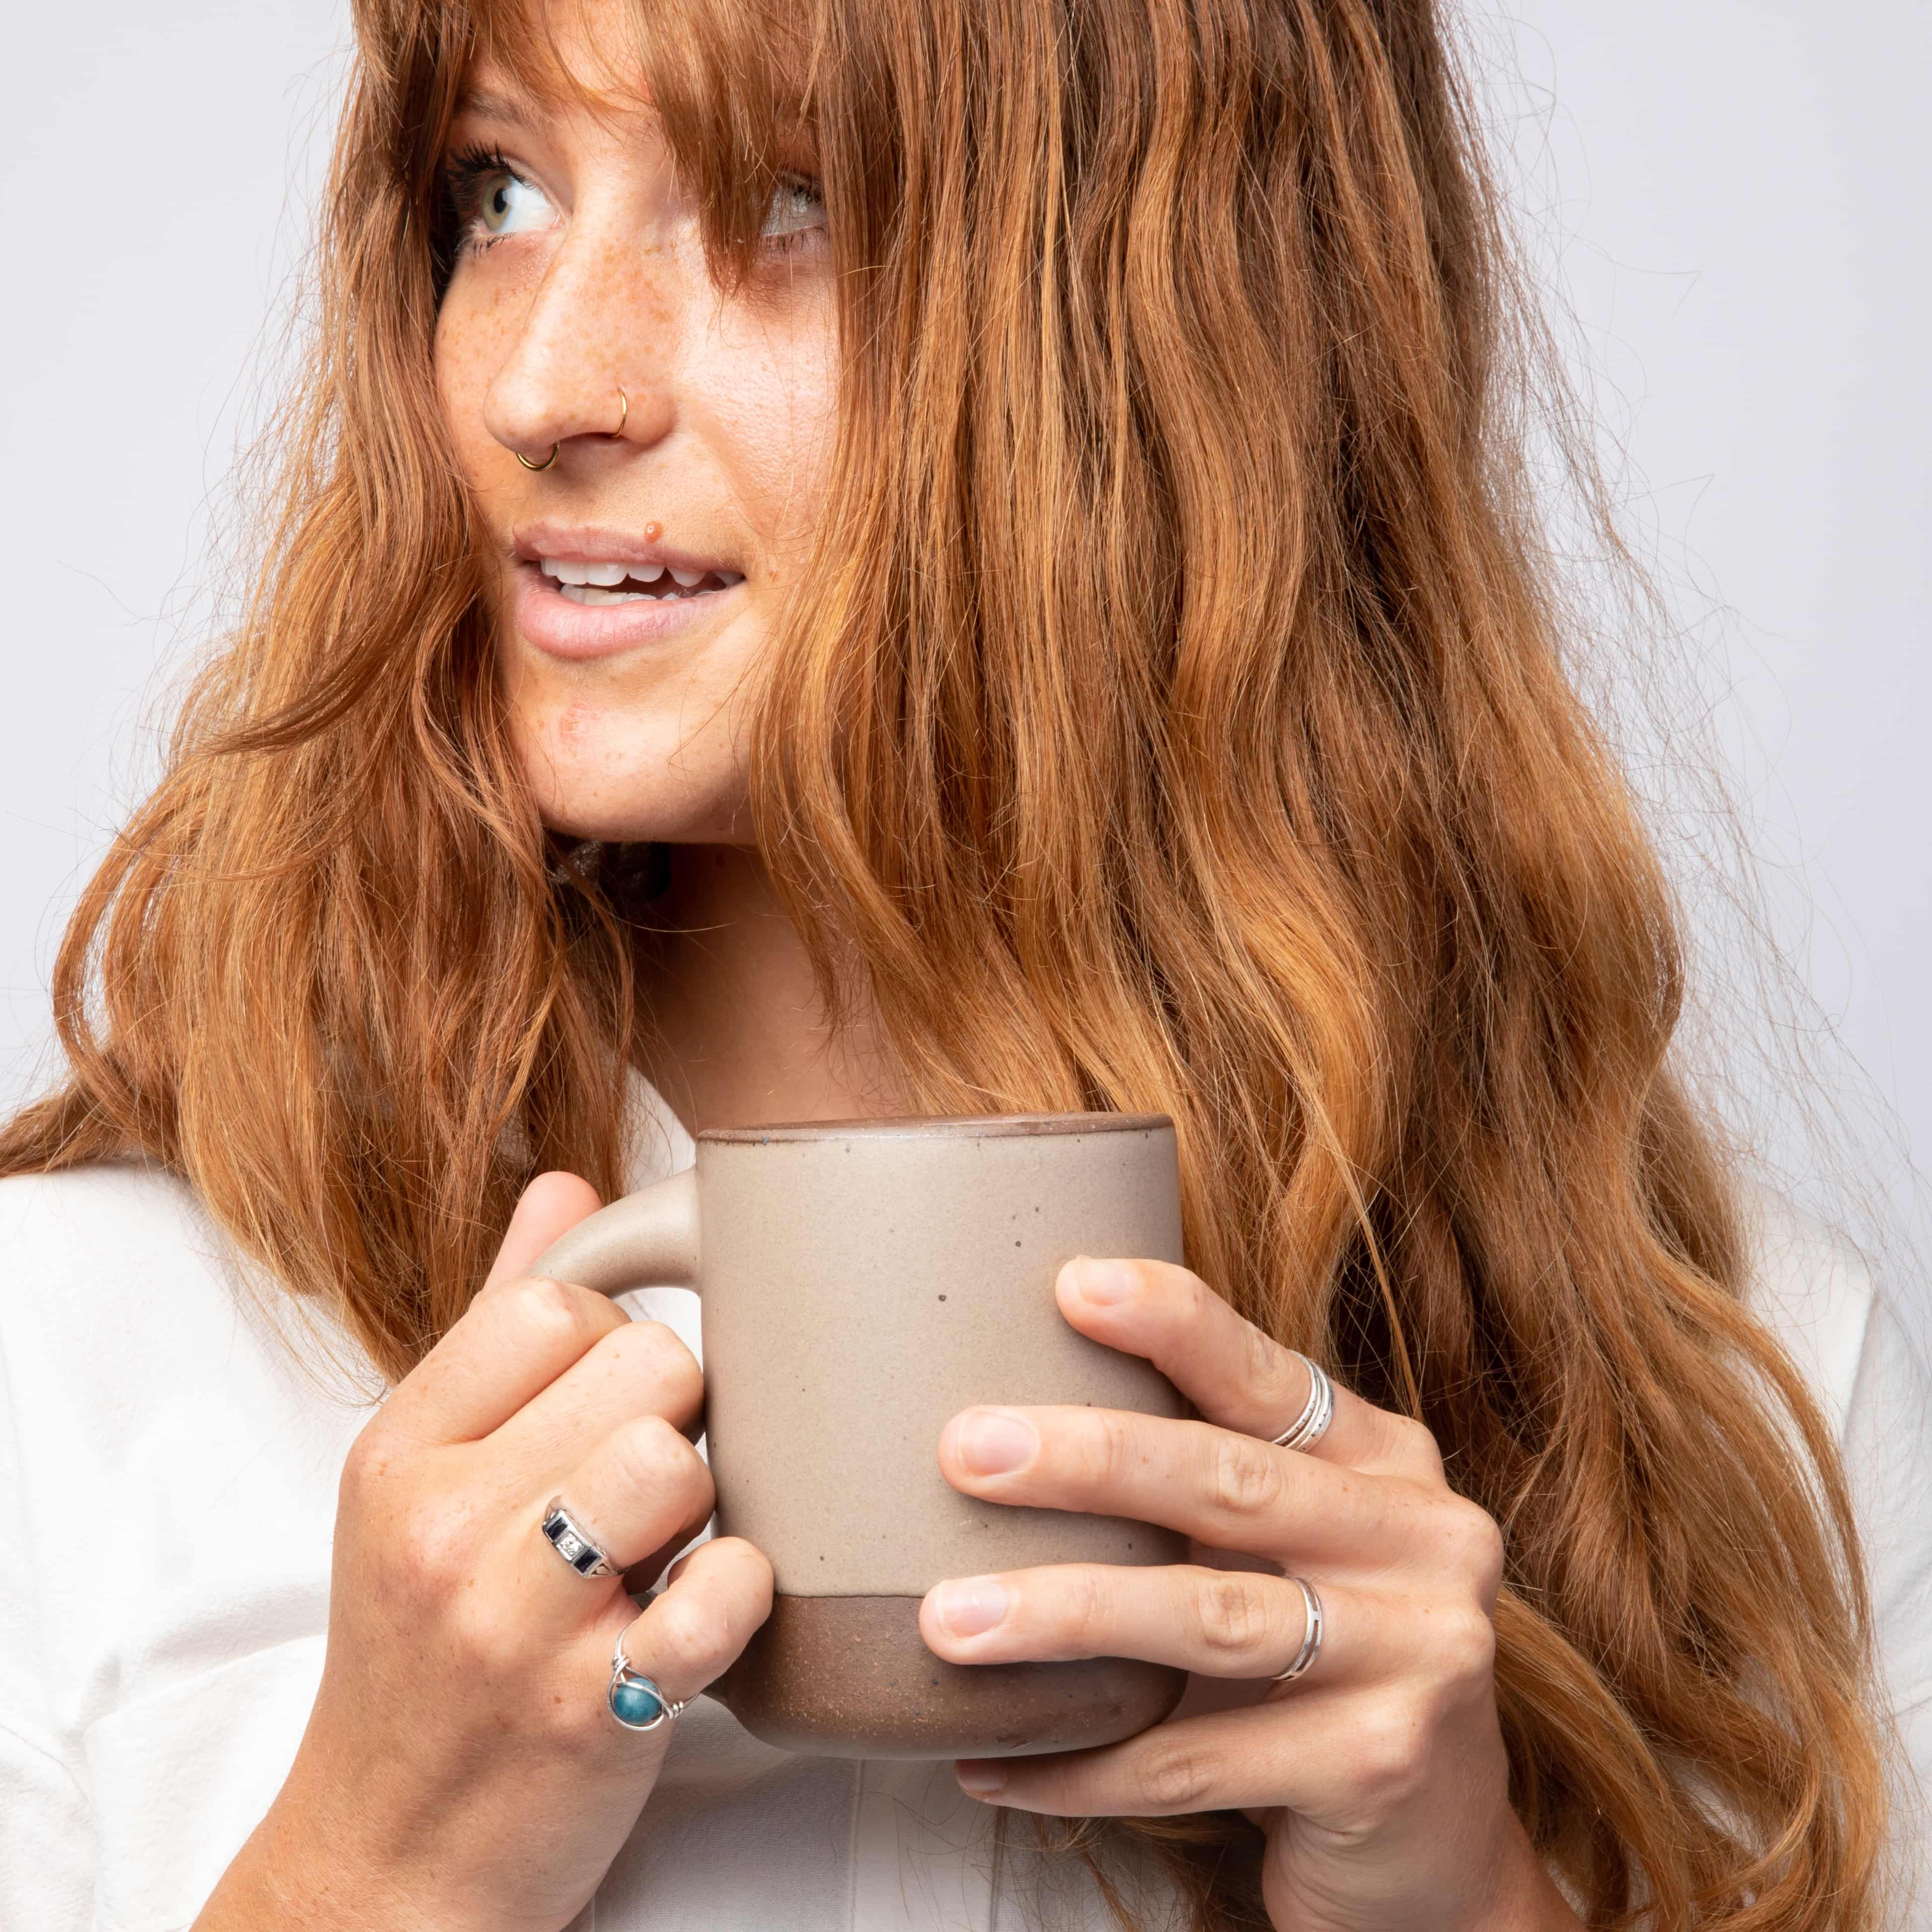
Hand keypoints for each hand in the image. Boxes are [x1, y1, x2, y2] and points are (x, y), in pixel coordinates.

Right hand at [197, 1174, 772, 1931]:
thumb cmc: (421, 1644)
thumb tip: (570, 1179)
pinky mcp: (595, 1709)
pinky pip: (725, 1592)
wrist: (390, 1853)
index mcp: (400, 1449)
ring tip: (664, 1544)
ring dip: (706, 1500)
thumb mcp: (419, 1475)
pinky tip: (696, 1614)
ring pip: (683, 1460)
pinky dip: (738, 1597)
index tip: (596, 1406)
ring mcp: (515, 1622)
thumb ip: (497, 1320)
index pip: (560, 1298)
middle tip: (644, 1479)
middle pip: (650, 1361)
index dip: (612, 1336)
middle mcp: (443, 1527)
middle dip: (673, 1411)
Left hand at [918, 1258, 1577, 1931]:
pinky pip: (1194, 1765)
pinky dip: (1081, 1766)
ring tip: (948, 1619)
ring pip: (1209, 1620)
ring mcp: (1416, 1655)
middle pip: (1232, 1484)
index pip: (1271, 1378)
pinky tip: (990, 1761)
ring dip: (1065, 1614)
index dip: (1175, 1325)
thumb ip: (1206, 1482)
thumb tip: (1004, 1419)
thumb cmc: (1319, 1660)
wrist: (1433, 1845)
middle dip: (1089, 1462)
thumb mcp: (1292, 1549)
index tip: (1074, 1285)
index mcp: (1388, 1463)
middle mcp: (1422, 1541)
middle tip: (965, 1451)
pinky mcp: (1379, 1767)